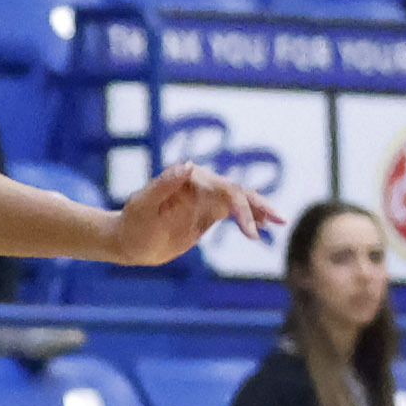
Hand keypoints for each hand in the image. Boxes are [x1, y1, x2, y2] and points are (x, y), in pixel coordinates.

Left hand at [112, 159, 279, 265]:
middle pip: (237, 192)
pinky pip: (233, 212)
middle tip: (277, 221)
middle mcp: (201, 185)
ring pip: (239, 200)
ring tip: (278, 222)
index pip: (223, 189)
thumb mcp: (144, 205)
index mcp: (189, 179)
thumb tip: (189, 163)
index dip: (241, 207)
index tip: (249, 230)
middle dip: (258, 206)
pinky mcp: (206, 213)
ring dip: (259, 209)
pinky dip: (249, 217)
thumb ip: (164, 184)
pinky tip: (263, 227)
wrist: (127, 241)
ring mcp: (205, 199)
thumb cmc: (132, 222)